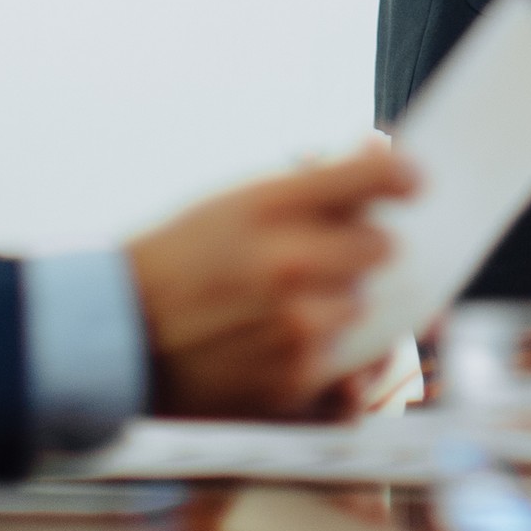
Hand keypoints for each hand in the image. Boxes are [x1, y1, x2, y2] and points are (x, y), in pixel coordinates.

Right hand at [125, 140, 414, 416]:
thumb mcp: (234, 200)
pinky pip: (347, 359)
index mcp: (271, 206)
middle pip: (384, 247)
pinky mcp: (294, 380)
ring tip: (290, 304)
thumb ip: (309, 182)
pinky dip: (328, 351)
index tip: (412, 182)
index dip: (403, 176)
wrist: (118, 336)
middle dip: (363, 250)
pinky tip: (286, 339)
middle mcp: (290, 264)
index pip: (375, 175)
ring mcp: (296, 327)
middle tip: (330, 255)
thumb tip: (374, 149)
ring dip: (342, 303)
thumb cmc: (178, 261)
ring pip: (365, 305)